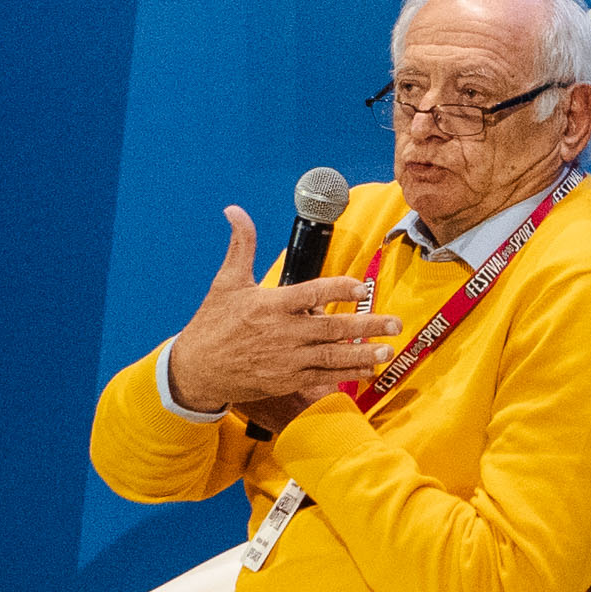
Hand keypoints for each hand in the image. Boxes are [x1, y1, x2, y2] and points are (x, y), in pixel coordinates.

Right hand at [159, 206, 396, 419]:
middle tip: (395, 322)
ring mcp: (286, 360)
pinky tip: (367, 370)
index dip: (338, 289)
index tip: (361, 286)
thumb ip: (240, 245)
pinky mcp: (286, 381)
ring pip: (332, 356)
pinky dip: (346, 374)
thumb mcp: (226, 282)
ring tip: (388, 350)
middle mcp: (282, 333)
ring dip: (363, 353)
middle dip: (366, 325)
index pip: (311, 293)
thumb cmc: (212, 324)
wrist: (195, 370)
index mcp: (270, 305)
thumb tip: (235, 210)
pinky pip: (322, 377)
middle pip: (331, 327)